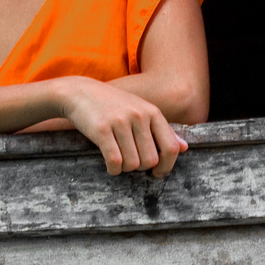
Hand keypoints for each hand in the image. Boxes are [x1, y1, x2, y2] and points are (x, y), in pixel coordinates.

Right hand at [55, 77, 188, 176]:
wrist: (80, 92)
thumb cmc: (113, 105)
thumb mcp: (141, 111)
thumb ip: (163, 130)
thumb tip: (184, 148)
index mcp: (152, 112)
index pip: (170, 147)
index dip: (167, 166)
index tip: (158, 172)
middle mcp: (139, 115)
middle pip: (150, 160)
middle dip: (141, 168)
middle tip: (131, 162)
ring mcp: (120, 122)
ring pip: (132, 164)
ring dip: (125, 169)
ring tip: (119, 160)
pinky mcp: (101, 129)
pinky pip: (114, 162)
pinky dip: (113, 170)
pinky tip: (110, 165)